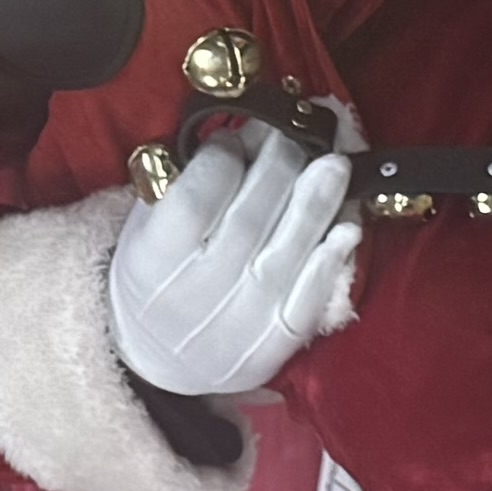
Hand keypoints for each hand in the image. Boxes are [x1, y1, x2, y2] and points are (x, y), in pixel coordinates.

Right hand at [108, 129, 364, 401]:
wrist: (154, 358)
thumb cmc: (151, 277)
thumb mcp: (143, 229)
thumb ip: (180, 186)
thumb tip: (242, 139)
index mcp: (151, 261)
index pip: (195, 198)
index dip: (224, 158)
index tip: (236, 137)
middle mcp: (196, 292)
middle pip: (249, 216)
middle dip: (280, 164)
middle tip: (295, 132)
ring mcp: (239, 322)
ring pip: (286, 252)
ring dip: (318, 201)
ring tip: (336, 162)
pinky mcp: (272, 346)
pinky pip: (308, 300)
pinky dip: (330, 262)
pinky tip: (348, 228)